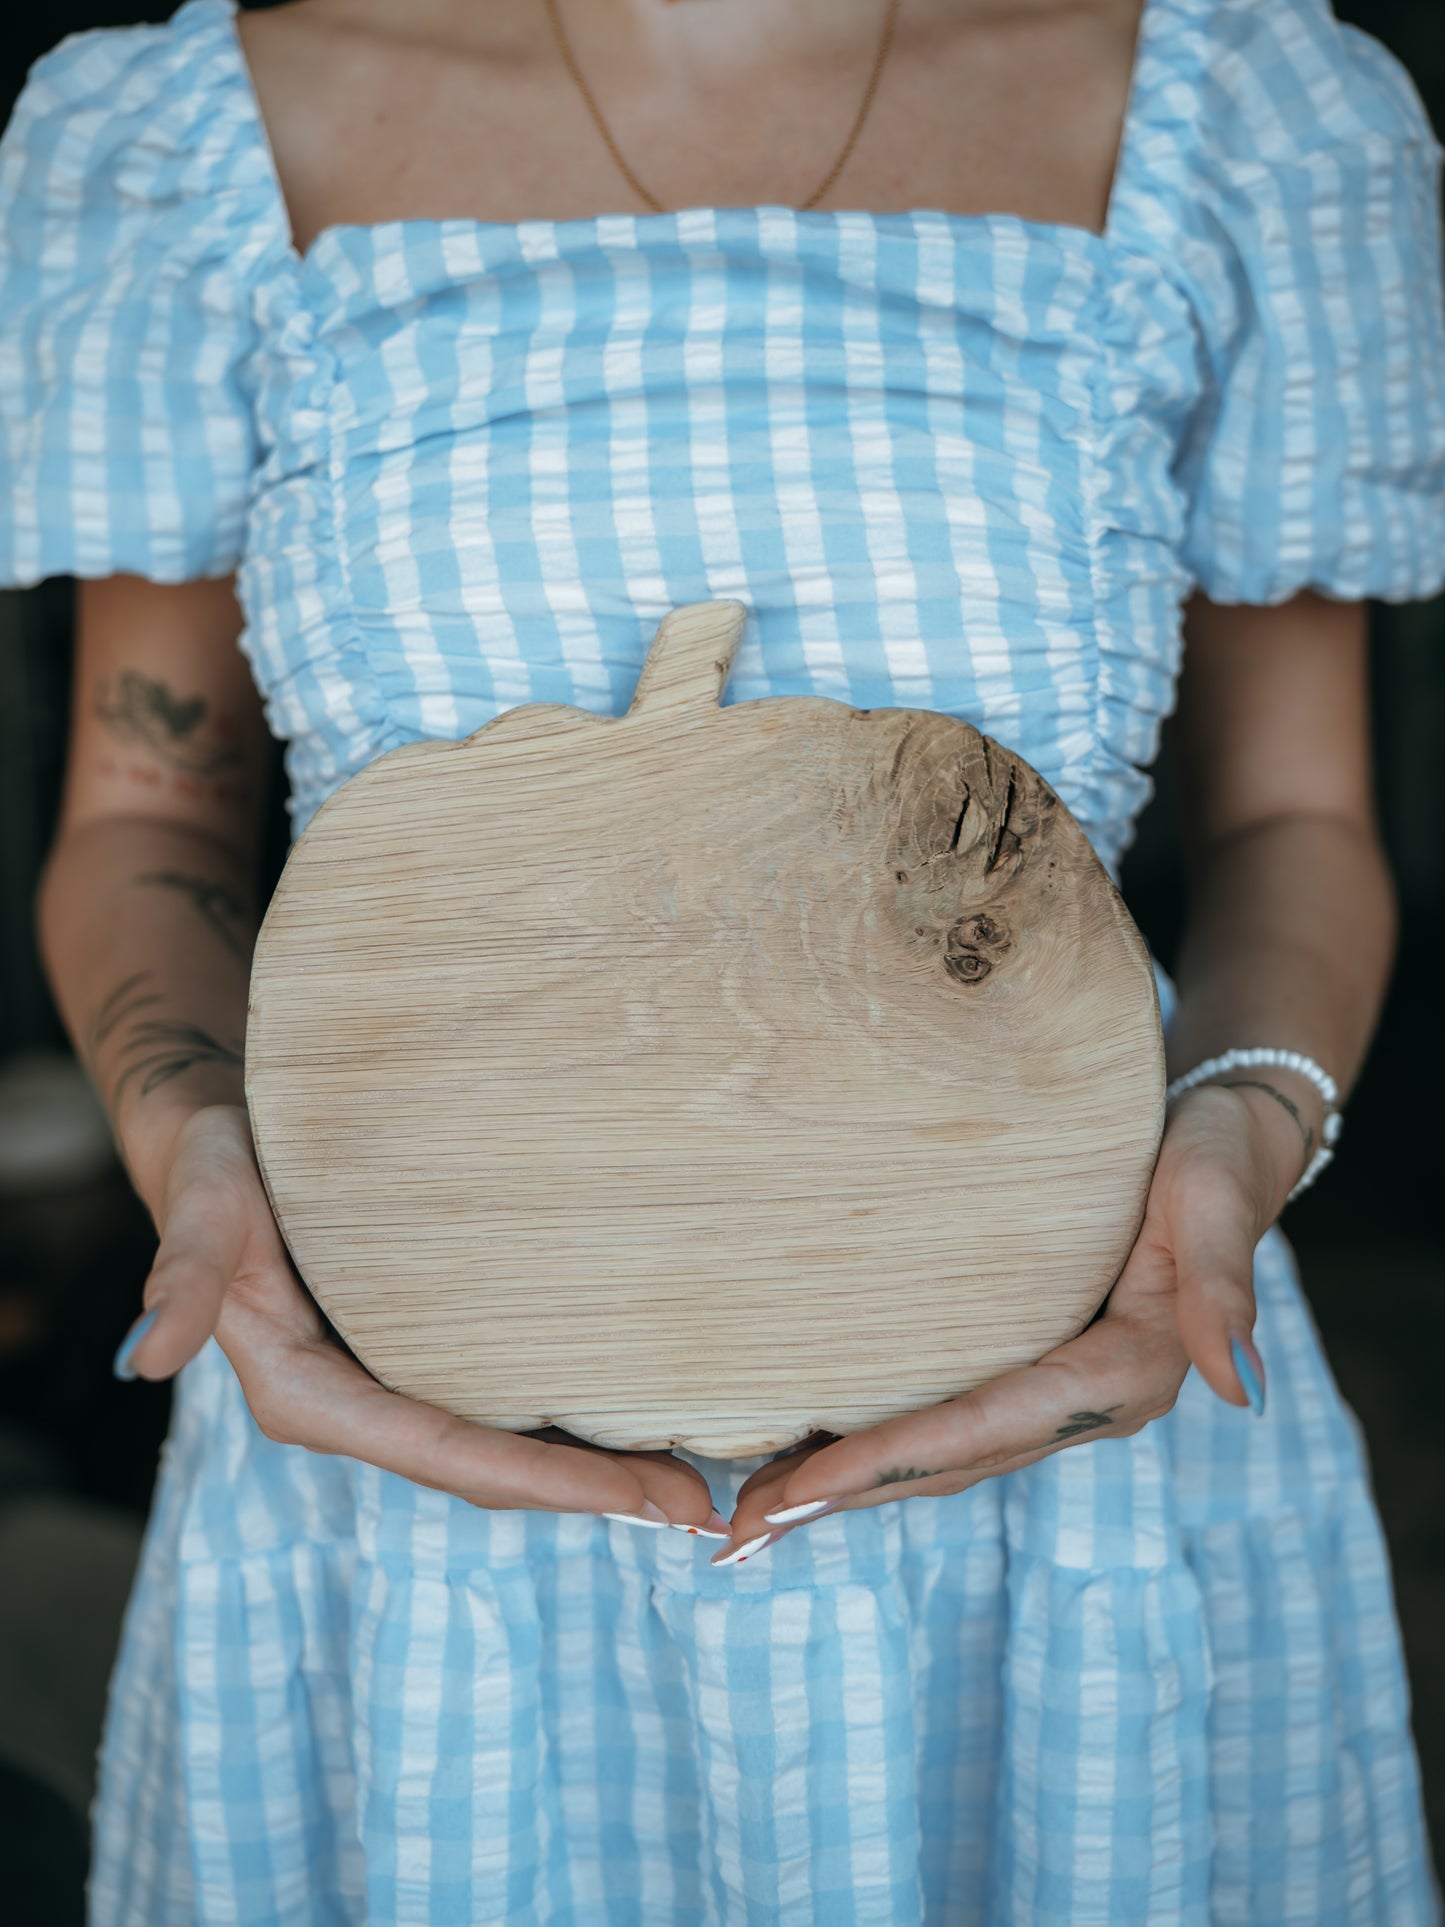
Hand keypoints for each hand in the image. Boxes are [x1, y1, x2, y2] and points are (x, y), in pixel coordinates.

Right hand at [118, 1105, 723, 1530]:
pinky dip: (567, 1425)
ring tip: (689, 1479)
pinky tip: (631, 1419)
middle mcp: (357, 1408)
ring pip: (502, 1449)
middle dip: (594, 1496)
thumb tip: (142, 1362)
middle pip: (490, 1473)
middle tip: (700, 1507)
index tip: (640, 1502)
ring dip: (593, 1472)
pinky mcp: (414, 1354)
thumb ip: (185, 1277)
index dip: (550, 1484)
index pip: (452, 1457)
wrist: (221, 1136)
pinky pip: (499, 1406)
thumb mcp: (205, 1207)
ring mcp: (389, 1388)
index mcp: (310, 1398)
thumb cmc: (217, 1163)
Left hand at [717, 1082, 1289, 1560]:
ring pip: (939, 1458)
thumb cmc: (1215, 1156)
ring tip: (754, 1512)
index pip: (979, 1429)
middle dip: (842, 1497)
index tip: (798, 1493)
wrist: (1227, 1138)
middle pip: (946, 1464)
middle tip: (741, 1529)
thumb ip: (1224, 1294)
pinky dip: (876, 1448)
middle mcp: (1085, 1405)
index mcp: (1121, 1376)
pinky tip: (813, 1452)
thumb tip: (1241, 1392)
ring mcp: (1058, 1396)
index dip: (885, 1464)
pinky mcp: (1036, 1369)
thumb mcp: (1215, 1205)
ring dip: (850, 1487)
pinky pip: (946, 1423)